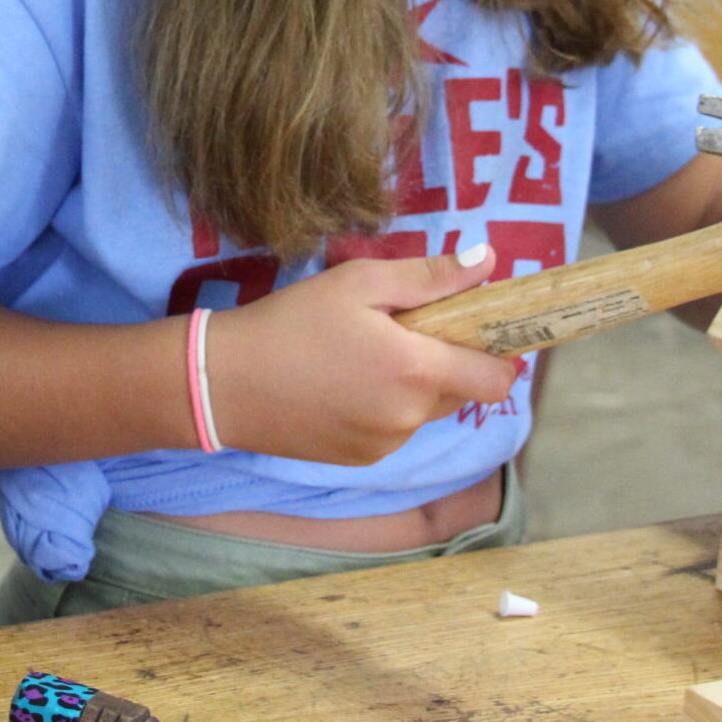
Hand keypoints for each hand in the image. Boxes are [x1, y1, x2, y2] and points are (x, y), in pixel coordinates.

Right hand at [208, 250, 521, 466]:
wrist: (224, 383)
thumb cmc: (291, 322)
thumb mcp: (358, 282)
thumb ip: (429, 276)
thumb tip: (489, 262)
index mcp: (417, 370)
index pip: (497, 378)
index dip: (496, 352)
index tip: (473, 327)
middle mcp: (410, 417)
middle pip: (462, 392)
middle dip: (447, 360)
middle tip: (401, 328)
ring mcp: (386, 444)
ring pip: (425, 410)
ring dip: (414, 384)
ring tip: (361, 354)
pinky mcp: (361, 459)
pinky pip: (394, 429)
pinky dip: (384, 406)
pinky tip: (341, 383)